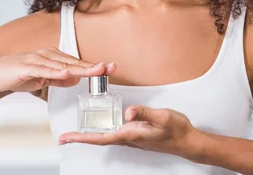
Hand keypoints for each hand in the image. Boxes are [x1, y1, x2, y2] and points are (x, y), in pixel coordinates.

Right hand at [0, 47, 115, 92]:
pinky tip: (67, 74)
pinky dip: (56, 72)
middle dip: (93, 66)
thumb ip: (58, 79)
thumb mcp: (41, 79)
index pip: (78, 63)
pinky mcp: (26, 66)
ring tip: (96, 71)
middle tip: (110, 67)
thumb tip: (75, 80)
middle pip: (75, 62)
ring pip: (63, 65)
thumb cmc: (17, 74)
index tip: (111, 68)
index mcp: (53, 58)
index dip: (94, 66)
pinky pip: (44, 70)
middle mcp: (48, 55)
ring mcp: (37, 59)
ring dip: (80, 68)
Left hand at [59, 105, 200, 159]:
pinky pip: (115, 132)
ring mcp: (132, 137)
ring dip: (90, 134)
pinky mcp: (136, 134)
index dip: (82, 138)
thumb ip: (145, 113)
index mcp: (130, 134)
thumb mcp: (163, 117)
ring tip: (77, 131)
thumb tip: (128, 112)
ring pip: (106, 136)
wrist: (188, 141)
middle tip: (64, 137)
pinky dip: (103, 129)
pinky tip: (101, 124)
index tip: (67, 138)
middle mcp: (128, 138)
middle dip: (81, 138)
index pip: (101, 138)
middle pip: (99, 139)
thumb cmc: (176, 130)